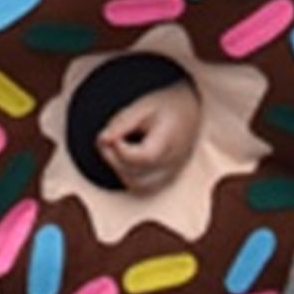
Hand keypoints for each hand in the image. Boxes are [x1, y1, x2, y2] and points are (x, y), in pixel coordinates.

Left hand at [97, 81, 199, 195]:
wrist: (191, 109)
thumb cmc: (166, 105)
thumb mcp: (143, 105)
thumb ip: (121, 122)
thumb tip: (102, 140)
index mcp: (170, 141)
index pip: (144, 157)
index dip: (121, 149)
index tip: (112, 133)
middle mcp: (174, 163)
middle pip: (138, 177)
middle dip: (114, 161)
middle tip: (105, 140)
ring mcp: (173, 174)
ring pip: (139, 187)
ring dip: (120, 171)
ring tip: (114, 148)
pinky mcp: (169, 179)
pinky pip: (145, 189)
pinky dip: (129, 177)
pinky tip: (124, 158)